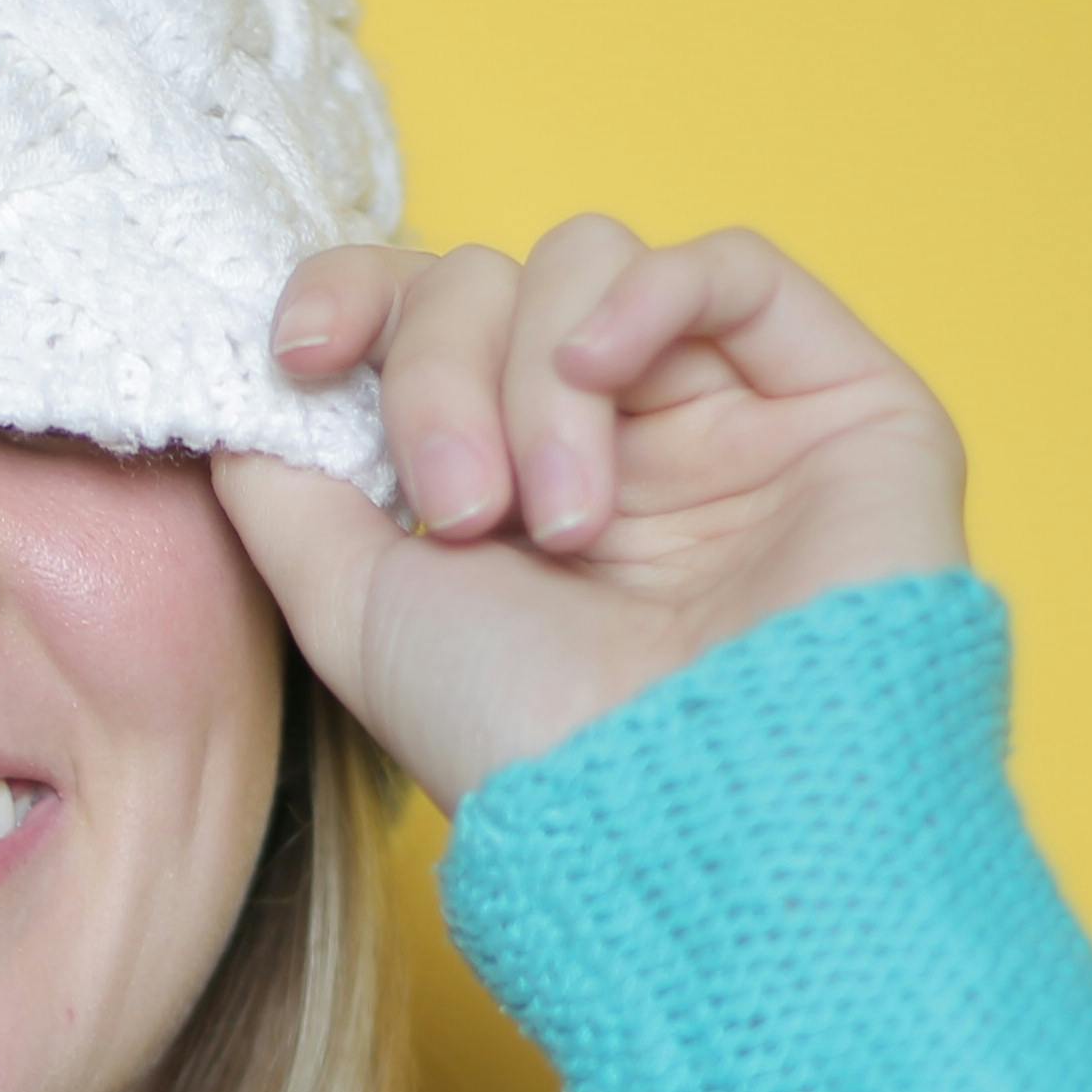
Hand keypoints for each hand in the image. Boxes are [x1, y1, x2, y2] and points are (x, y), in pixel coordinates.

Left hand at [209, 219, 969, 810]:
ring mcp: (731, 420)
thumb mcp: (357, 611)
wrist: (690, 825)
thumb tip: (248, 380)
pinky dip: (644, 294)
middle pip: (491, 283)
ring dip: (537, 376)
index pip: (423, 321)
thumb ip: (287, 486)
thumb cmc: (530, 746)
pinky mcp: (843, 406)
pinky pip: (735, 266)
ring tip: (561, 520)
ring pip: (591, 266)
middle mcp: (618, 444)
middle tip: (464, 515)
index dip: (355, 298)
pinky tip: (601, 372)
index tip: (303, 354)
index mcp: (510, 487)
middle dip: (446, 376)